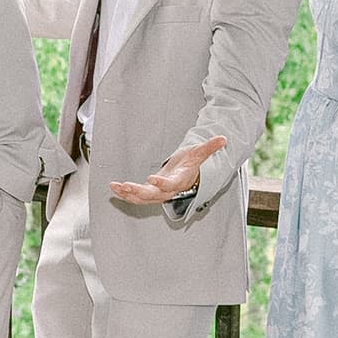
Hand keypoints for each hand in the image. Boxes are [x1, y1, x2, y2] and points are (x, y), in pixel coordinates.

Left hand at [107, 133, 221, 208]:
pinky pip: (136, 197)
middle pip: (153, 195)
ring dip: (128, 194)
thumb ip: (210, 148)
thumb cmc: (191, 164)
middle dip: (138, 192)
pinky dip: (125, 194)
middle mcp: (167, 191)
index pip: (171, 185)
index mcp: (179, 182)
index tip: (151, 178)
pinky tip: (114, 188)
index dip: (161, 183)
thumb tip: (224, 138)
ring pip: (142, 198)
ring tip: (115, 187)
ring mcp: (157, 193)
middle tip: (125, 186)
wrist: (186, 177)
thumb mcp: (200, 154)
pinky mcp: (149, 193)